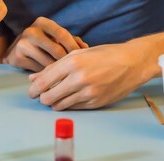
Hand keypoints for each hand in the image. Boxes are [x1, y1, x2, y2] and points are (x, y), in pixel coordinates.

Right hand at [2, 17, 87, 71]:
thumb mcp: (55, 37)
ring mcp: (22, 44)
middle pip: (56, 49)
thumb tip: (86, 48)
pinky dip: (48, 76)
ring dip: (59, 72)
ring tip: (68, 77)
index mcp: (42, 22)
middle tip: (77, 71)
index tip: (83, 58)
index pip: (62, 34)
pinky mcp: (17, 57)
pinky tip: (55, 79)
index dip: (74, 47)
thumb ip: (72, 40)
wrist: (16, 50)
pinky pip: (38, 70)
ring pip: (48, 62)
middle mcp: (31, 31)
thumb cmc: (42, 43)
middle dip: (68, 62)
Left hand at [27, 42, 151, 109]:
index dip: (33, 89)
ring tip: (55, 96)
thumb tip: (32, 78)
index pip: (43, 81)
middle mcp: (79, 78)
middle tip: (42, 95)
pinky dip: (68, 104)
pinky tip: (70, 97)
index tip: (31, 92)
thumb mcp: (77, 55)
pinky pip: (73, 108)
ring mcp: (88, 93)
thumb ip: (53, 67)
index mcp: (72, 63)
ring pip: (59, 105)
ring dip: (54, 103)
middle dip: (42, 97)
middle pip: (48, 97)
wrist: (131, 62)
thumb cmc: (103, 55)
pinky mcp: (96, 103)